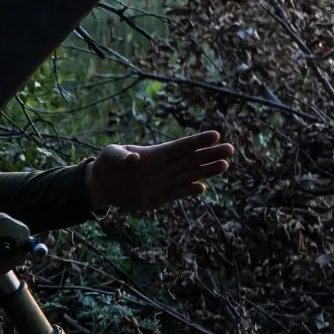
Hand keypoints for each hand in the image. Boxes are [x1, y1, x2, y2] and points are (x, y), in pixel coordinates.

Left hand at [85, 130, 234, 214]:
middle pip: (192, 159)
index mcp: (155, 153)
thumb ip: (121, 155)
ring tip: (224, 165)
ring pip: (189, 175)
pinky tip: (202, 187)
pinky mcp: (158, 198)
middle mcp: (164, 167)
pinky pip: (177, 194)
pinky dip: (188, 191)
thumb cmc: (107, 164)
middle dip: (211, 154)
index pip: (181, 146)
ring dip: (206, 172)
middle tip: (230, 149)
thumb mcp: (110, 155)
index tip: (215, 135)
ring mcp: (163, 182)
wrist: (102, 185)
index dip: (198, 141)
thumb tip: (135, 159)